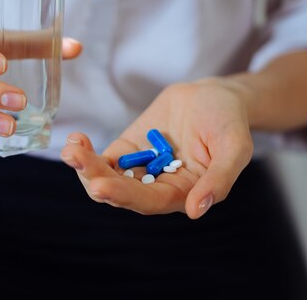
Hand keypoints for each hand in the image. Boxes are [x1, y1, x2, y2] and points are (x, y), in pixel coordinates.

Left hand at [60, 80, 252, 218]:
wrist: (215, 96)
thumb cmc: (229, 123)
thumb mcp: (235, 148)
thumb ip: (219, 180)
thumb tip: (195, 211)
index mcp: (184, 193)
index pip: (151, 201)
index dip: (125, 196)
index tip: (101, 187)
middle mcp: (158, 186)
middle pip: (122, 192)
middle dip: (97, 179)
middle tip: (77, 162)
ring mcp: (141, 168)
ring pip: (108, 176)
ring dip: (86, 167)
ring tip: (71, 150)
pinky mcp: (128, 149)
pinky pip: (105, 157)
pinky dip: (88, 152)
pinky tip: (76, 140)